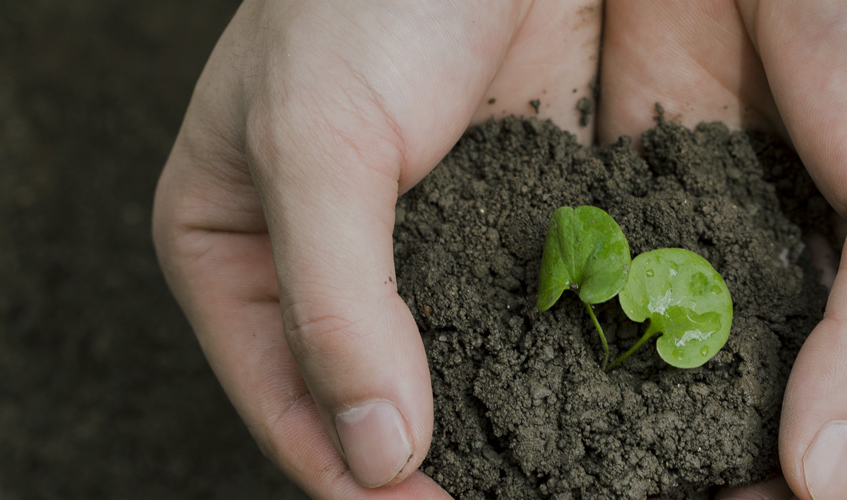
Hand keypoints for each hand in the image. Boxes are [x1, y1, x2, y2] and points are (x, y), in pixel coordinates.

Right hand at [152, 0, 600, 495]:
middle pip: (372, 406)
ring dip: (511, 436)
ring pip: (460, 377)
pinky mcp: (510, 222)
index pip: (286, 406)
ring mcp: (423, 249)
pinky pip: (532, 319)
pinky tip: (615, 415)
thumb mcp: (318, 144)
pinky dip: (565, 370)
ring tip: (579, 487)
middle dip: (436, 469)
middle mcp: (323, 266)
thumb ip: (334, 303)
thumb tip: (373, 451)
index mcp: (231, 251)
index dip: (353, 477)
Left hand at [595, 1, 846, 498]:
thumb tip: (832, 482)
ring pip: (701, 361)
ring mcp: (747, 225)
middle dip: (731, 470)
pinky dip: (600, 337)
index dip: (832, 491)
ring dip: (655, 423)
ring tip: (596, 482)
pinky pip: (632, 280)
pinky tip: (558, 394)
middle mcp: (842, 268)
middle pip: (789, 409)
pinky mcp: (662, 175)